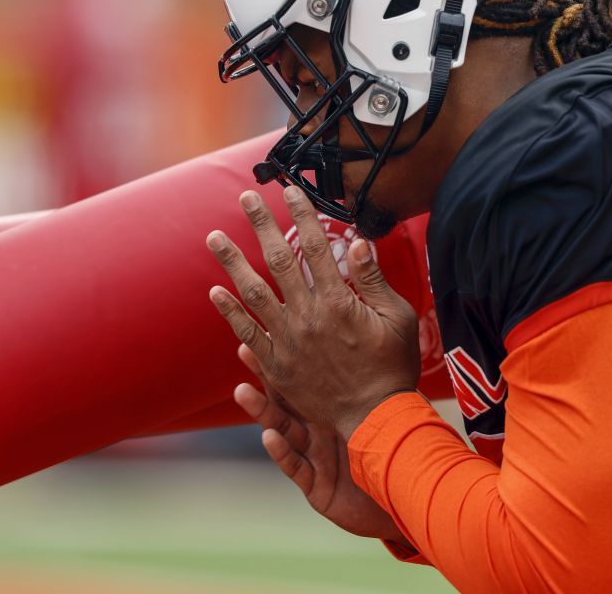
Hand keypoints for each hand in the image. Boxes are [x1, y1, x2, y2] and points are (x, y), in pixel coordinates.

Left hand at [206, 186, 420, 439]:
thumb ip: (374, 280)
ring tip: (214, 237)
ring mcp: (288, 342)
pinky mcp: (278, 366)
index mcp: (339, 303)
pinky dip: (230, 312)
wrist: (374, 419)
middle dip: (261, 225)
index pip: (316, 247)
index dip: (302, 215)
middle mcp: (307, 317)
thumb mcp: (397, 319)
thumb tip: (359, 242)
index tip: (291, 191)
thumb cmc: (392, 368)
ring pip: (253, 293)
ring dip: (232, 262)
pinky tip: (215, 291)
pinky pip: (248, 334)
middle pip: (278, 260)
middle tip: (246, 198)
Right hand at [233, 344, 409, 543]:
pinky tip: (269, 435)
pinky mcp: (317, 489)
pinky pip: (295, 468)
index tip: (270, 327)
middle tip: (245, 349)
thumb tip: (372, 333)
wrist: (411, 496)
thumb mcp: (387, 408)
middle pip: (285, 399)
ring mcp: (316, 460)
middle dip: (265, 375)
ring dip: (262, 412)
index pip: (306, 378)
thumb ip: (374, 376)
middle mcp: (320, 433)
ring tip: (242, 391)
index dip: (287, 355)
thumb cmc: (401, 451)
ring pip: (283, 431)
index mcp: (335, 411)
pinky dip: (281, 452)